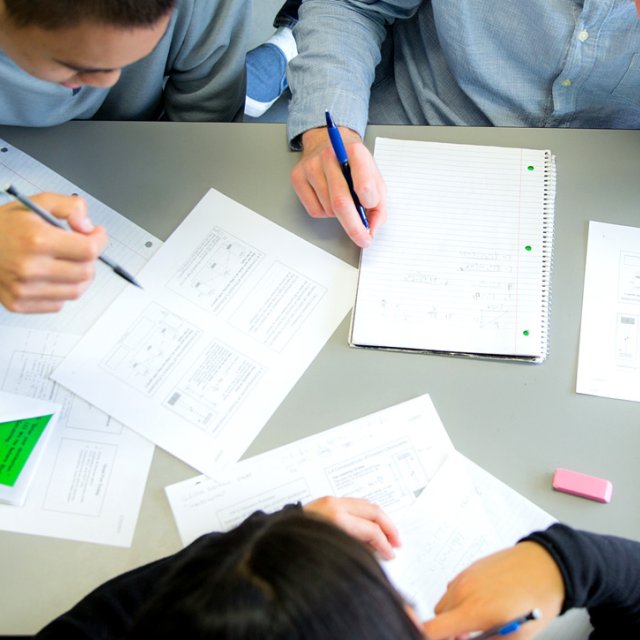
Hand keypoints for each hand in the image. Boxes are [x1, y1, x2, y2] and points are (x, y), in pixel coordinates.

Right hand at [0, 193, 107, 312]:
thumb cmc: (2, 225)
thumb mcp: (35, 203)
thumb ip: (70, 207)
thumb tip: (89, 226)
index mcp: (36, 240)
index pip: (88, 250)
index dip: (99, 241)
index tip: (96, 235)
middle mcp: (30, 268)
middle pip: (86, 272)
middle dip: (89, 259)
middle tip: (80, 248)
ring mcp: (24, 289)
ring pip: (76, 291)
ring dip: (79, 277)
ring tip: (67, 262)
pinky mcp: (19, 303)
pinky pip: (58, 304)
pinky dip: (61, 291)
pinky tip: (50, 276)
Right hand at [291, 126, 386, 247]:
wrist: (326, 142)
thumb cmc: (353, 162)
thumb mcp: (374, 176)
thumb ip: (378, 204)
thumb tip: (372, 228)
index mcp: (355, 152)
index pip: (363, 185)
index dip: (369, 205)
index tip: (371, 219)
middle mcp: (331, 156)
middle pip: (341, 202)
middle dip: (354, 227)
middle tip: (362, 239)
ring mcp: (311, 166)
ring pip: (328, 209)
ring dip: (339, 215)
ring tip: (342, 199)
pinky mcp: (298, 177)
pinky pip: (314, 210)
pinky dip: (325, 213)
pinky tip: (328, 198)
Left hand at [303, 496, 399, 559]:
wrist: (270, 537)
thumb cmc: (296, 549)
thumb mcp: (330, 553)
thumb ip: (355, 551)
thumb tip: (374, 554)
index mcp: (337, 519)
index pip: (371, 530)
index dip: (385, 545)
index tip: (390, 556)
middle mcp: (335, 506)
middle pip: (373, 511)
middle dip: (388, 527)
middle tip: (396, 542)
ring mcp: (329, 501)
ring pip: (365, 504)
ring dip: (379, 519)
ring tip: (386, 535)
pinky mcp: (325, 501)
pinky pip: (354, 504)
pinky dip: (366, 515)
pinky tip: (368, 528)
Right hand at [422, 541, 564, 639]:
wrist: (546, 566)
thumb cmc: (537, 602)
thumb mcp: (516, 636)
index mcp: (473, 611)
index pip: (431, 630)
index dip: (429, 638)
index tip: (445, 639)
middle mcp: (463, 591)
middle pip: (437, 619)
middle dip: (449, 631)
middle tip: (471, 635)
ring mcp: (464, 577)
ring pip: (444, 603)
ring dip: (454, 615)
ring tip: (479, 618)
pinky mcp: (468, 568)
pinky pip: (453, 589)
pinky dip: (459, 600)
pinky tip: (482, 601)